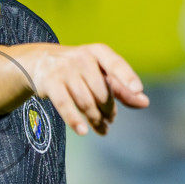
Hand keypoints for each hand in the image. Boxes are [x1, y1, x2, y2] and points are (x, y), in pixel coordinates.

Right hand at [20, 43, 148, 135]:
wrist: (39, 61)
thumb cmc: (77, 69)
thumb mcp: (99, 73)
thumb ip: (121, 88)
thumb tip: (145, 103)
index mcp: (98, 52)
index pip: (115, 64)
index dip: (127, 76)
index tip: (138, 89)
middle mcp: (81, 57)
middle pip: (101, 91)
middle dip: (108, 110)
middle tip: (110, 119)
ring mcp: (64, 69)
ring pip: (86, 101)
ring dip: (95, 119)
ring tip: (102, 129)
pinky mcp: (50, 83)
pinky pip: (65, 105)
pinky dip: (74, 120)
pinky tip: (83, 131)